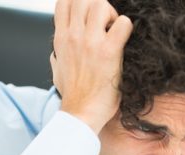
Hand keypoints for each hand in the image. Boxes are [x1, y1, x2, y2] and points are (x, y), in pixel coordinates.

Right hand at [51, 0, 132, 132]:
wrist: (81, 113)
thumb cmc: (73, 96)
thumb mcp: (57, 70)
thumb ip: (58, 57)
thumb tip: (57, 54)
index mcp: (61, 39)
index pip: (64, 2)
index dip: (79, 3)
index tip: (90, 17)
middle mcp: (73, 36)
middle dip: (98, 6)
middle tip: (107, 24)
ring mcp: (90, 42)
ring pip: (101, 5)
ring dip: (112, 15)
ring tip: (115, 32)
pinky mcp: (109, 52)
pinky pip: (123, 24)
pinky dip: (127, 27)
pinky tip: (124, 41)